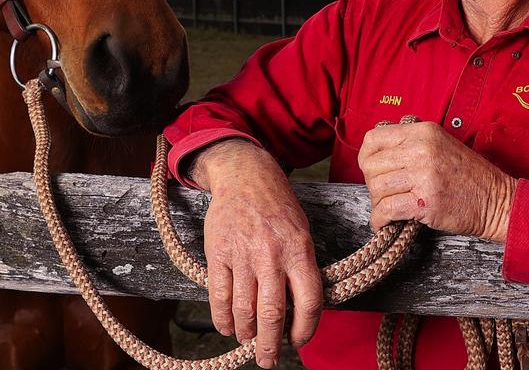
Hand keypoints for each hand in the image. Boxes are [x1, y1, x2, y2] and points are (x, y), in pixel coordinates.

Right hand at [188, 140, 322, 368]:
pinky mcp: (218, 253)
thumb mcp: (302, 233)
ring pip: (244, 310)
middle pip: (273, 314)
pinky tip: (228, 327)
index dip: (305, 329)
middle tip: (269, 360)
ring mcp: (243, 254)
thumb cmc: (279, 208)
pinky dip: (223, 319)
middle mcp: (272, 255)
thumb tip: (300, 311)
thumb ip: (302, 269)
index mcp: (300, 250)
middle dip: (271, 345)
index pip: (309, 301)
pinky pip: (219, 296)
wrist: (246, 177)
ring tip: (249, 342)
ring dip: (247, 334)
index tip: (298, 341)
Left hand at [357, 121, 516, 241]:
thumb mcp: (442, 143)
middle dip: (373, 184)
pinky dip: (380, 220)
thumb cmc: (469, 176)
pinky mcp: (425, 201)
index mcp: (423, 131)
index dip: (366, 157)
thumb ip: (412, 142)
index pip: (374, 138)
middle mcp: (421, 149)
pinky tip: (385, 224)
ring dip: (377, 203)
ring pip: (376, 188)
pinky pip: (386, 210)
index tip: (371, 170)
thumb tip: (377, 149)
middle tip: (385, 194)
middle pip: (372, 165)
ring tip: (388, 209)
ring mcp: (423, 175)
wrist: (497, 201)